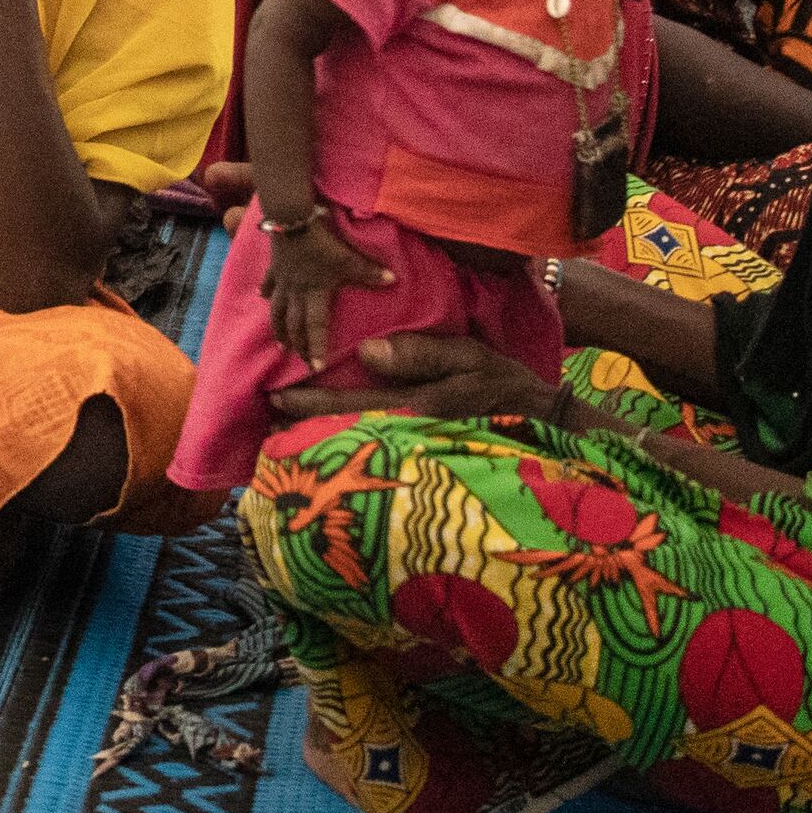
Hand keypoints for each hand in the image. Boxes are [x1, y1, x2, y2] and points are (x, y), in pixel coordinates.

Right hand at [258, 207, 398, 367]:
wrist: (290, 216)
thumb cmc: (320, 240)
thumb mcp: (347, 257)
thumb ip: (369, 271)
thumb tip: (393, 281)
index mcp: (314, 293)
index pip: (315, 327)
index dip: (315, 348)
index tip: (314, 368)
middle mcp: (295, 292)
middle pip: (293, 323)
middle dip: (297, 344)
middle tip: (299, 361)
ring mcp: (282, 280)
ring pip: (276, 310)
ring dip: (278, 328)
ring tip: (280, 344)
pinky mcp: (274, 266)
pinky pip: (268, 283)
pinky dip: (265, 293)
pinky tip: (261, 298)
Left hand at [266, 327, 559, 431]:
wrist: (547, 425)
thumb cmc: (503, 383)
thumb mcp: (468, 355)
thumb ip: (420, 353)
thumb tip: (368, 352)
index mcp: (418, 407)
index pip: (353, 405)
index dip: (312, 404)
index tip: (276, 400)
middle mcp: (413, 436)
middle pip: (348, 436)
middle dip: (306, 435)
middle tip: (264, 431)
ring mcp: (418, 454)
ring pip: (360, 452)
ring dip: (321, 448)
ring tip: (282, 445)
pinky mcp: (424, 460)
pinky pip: (378, 458)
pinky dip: (349, 454)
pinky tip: (327, 453)